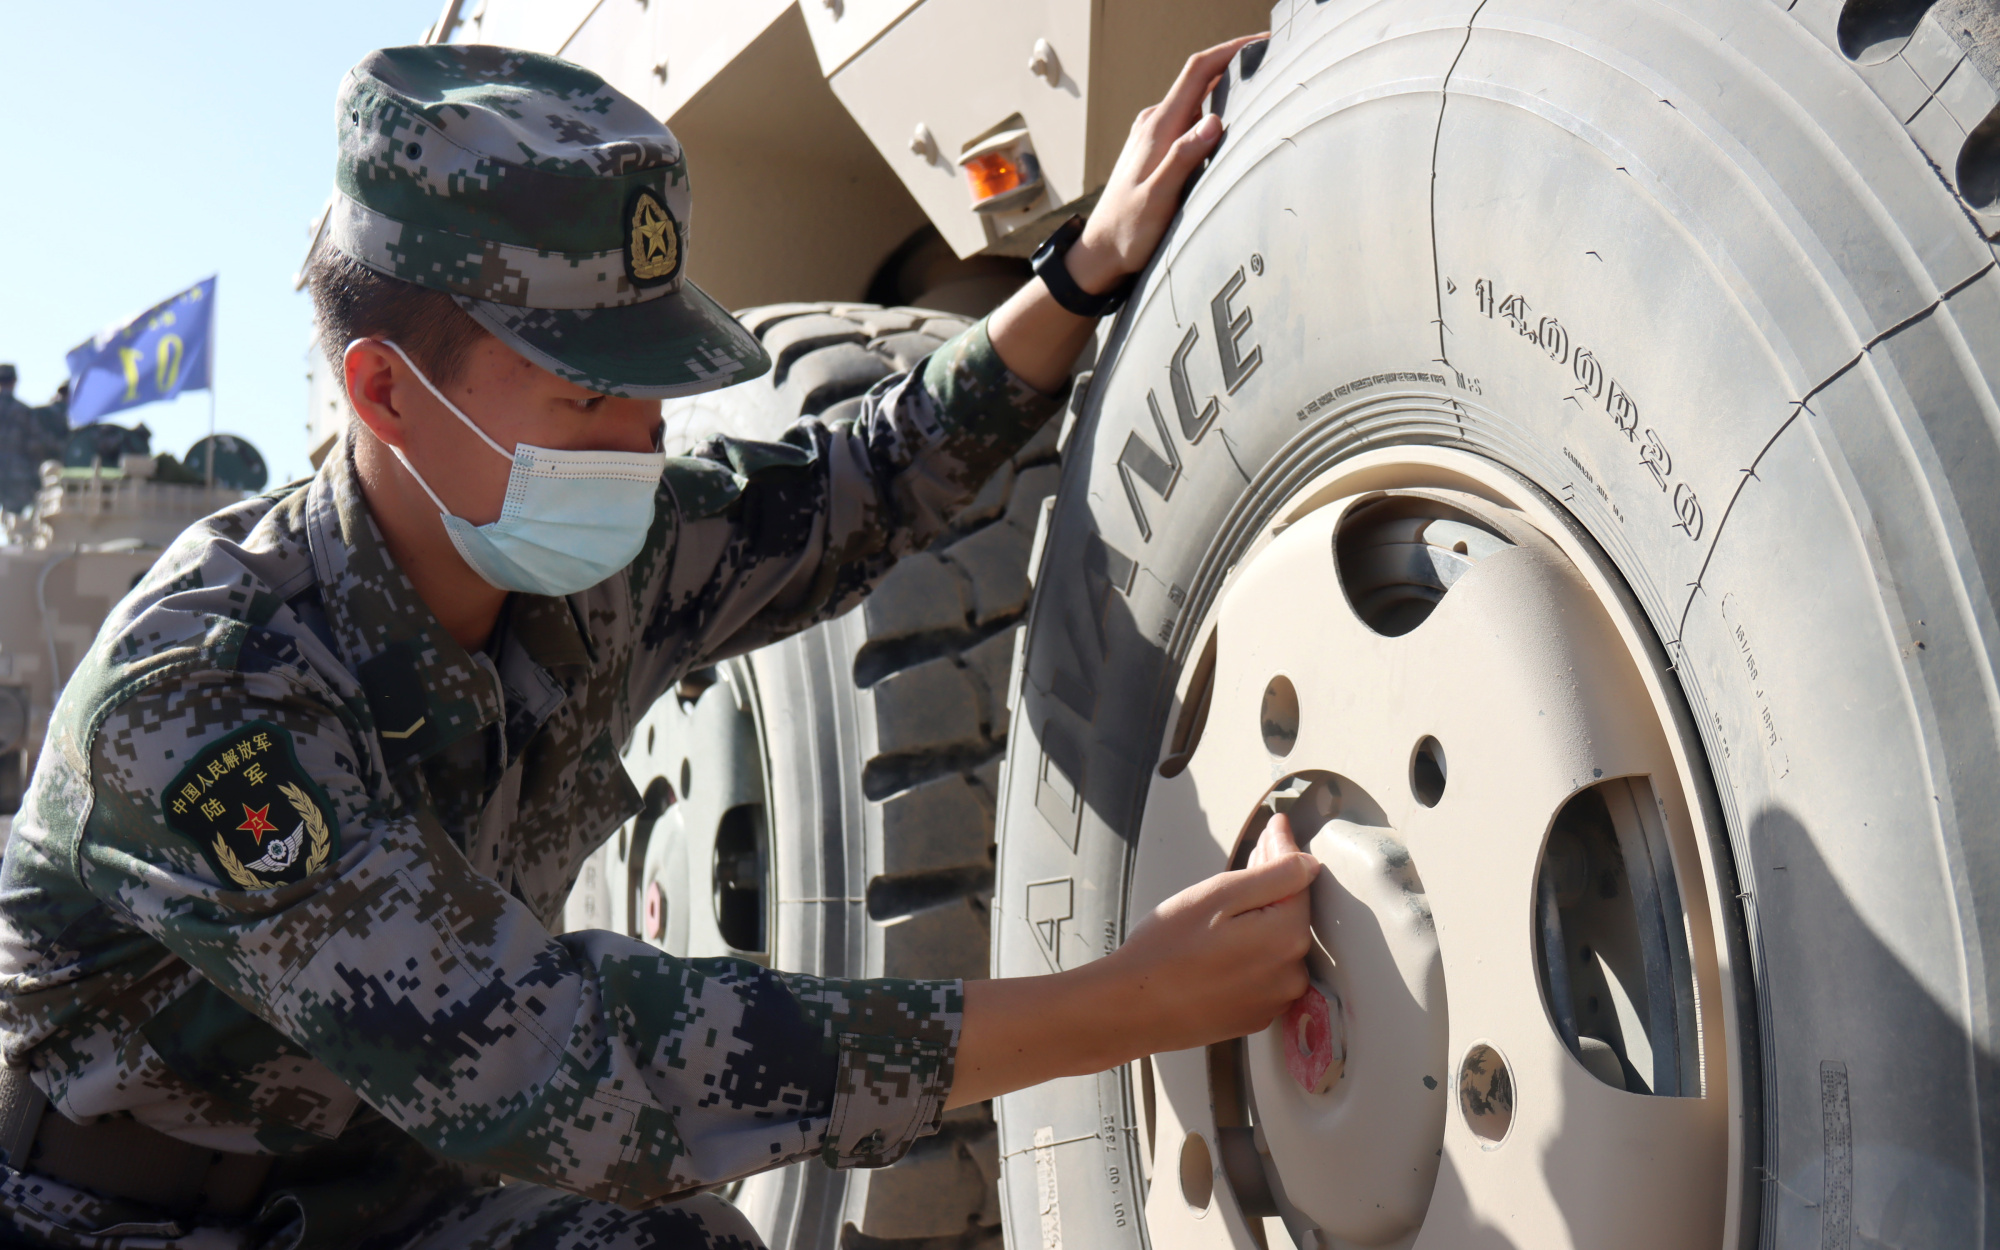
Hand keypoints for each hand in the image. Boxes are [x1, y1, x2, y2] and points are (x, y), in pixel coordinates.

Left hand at [1066, 35, 1268, 294]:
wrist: (1100, 253)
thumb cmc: (1126, 232)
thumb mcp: (1158, 198)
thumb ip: (1183, 158)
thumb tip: (1213, 122)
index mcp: (1157, 128)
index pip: (1197, 71)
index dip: (1230, 50)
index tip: (1260, 42)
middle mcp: (1154, 124)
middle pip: (1200, 79)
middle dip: (1234, 65)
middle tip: (1270, 65)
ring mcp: (1154, 135)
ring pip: (1196, 100)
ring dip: (1225, 90)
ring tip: (1258, 91)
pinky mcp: (1157, 150)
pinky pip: (1189, 120)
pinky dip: (1213, 112)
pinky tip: (1229, 125)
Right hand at [1104, 812, 1316, 1052]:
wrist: (1134, 1008)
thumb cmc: (1167, 950)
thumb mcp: (1219, 895)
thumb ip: (1275, 874)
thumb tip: (1308, 862)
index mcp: (1287, 937)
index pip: (1301, 880)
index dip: (1283, 850)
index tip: (1273, 827)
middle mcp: (1291, 973)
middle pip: (1291, 913)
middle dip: (1273, 883)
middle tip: (1252, 854)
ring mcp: (1275, 999)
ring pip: (1278, 943)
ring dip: (1263, 919)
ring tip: (1230, 903)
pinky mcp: (1256, 1015)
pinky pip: (1265, 972)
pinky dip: (1252, 951)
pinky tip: (1222, 943)